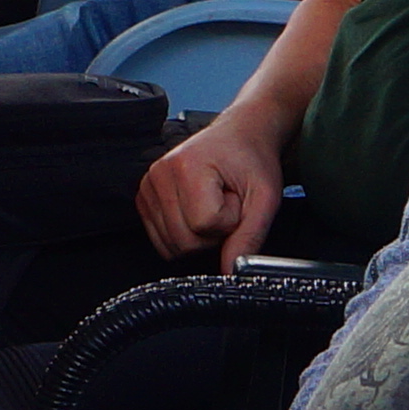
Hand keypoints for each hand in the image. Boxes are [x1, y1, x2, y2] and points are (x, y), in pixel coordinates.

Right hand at [136, 109, 287, 262]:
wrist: (238, 138)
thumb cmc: (251, 161)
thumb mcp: (265, 197)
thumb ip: (250, 236)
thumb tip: (231, 271)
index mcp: (186, 166)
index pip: (205, 225)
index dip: (230, 221)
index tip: (236, 198)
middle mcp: (159, 175)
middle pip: (185, 241)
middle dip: (214, 232)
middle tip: (226, 204)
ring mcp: (147, 187)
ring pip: (172, 247)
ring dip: (199, 235)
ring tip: (212, 206)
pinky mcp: (143, 199)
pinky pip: (163, 242)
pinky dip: (185, 234)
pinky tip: (197, 211)